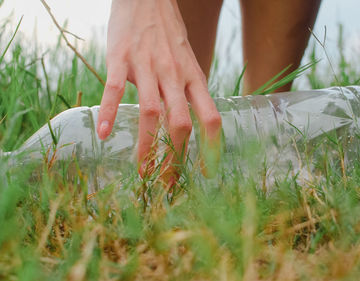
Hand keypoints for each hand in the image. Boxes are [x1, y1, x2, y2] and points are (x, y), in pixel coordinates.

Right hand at [97, 0, 221, 184]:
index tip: (206, 173)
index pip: (211, 118)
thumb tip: (194, 124)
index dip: (212, 148)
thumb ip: (191, 91)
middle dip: (176, 158)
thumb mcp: (189, 62)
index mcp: (194, 78)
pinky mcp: (121, 58)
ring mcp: (148, 67)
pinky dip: (111, 113)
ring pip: (151, 112)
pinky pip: (116, 89)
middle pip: (181, 123)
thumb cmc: (169, 35)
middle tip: (167, 184)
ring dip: (147, 147)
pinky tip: (104, 134)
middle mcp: (174, 75)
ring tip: (142, 172)